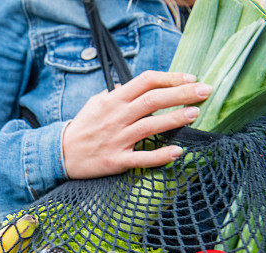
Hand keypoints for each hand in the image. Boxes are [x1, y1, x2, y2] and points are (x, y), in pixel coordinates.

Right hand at [62, 70, 210, 179]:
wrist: (59, 154)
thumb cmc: (82, 128)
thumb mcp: (96, 103)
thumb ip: (118, 94)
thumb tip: (141, 87)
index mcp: (113, 100)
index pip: (146, 81)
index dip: (171, 77)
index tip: (190, 78)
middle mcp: (116, 117)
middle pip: (154, 100)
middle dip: (183, 94)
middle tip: (205, 91)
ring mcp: (116, 139)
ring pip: (151, 125)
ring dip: (176, 119)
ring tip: (196, 113)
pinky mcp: (115, 160)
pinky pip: (142, 157)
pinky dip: (161, 155)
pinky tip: (178, 151)